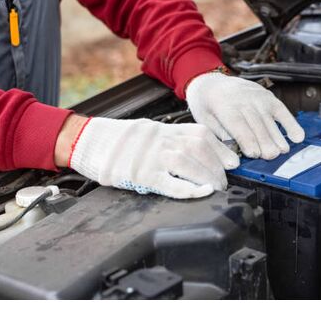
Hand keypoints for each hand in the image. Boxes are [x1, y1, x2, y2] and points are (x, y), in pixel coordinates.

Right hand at [55, 115, 238, 198]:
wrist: (88, 140)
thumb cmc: (120, 139)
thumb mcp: (150, 130)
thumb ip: (172, 137)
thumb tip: (198, 149)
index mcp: (164, 128)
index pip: (202, 134)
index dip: (221, 149)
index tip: (232, 161)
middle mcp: (161, 140)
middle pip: (200, 148)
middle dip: (217, 166)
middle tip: (223, 180)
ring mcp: (151, 157)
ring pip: (189, 163)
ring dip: (208, 177)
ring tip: (215, 188)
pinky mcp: (141, 175)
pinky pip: (169, 183)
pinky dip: (189, 189)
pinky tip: (201, 192)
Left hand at [186, 73, 304, 159]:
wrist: (210, 83)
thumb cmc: (206, 105)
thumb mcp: (204, 120)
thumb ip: (220, 136)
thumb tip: (232, 155)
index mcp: (224, 105)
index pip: (238, 124)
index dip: (247, 139)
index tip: (254, 154)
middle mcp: (243, 99)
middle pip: (256, 123)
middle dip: (265, 141)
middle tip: (271, 157)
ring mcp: (257, 97)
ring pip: (269, 119)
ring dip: (277, 136)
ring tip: (283, 151)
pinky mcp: (268, 97)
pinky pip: (282, 111)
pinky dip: (291, 124)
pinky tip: (297, 137)